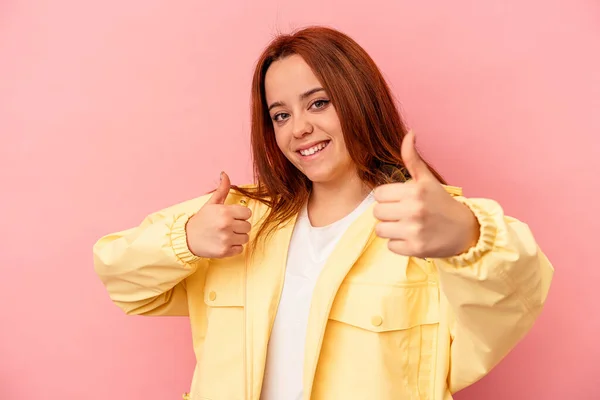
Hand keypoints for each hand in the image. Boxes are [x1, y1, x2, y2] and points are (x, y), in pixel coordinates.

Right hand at [185, 172, 251, 257]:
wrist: (187, 238)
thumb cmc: (202, 220)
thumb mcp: (211, 203)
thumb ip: (222, 189)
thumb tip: (224, 174)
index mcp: (225, 212)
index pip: (247, 213)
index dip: (240, 215)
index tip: (232, 217)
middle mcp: (226, 225)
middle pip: (248, 226)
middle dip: (239, 226)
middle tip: (227, 226)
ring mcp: (226, 239)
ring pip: (245, 238)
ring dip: (238, 237)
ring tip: (226, 235)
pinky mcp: (225, 251)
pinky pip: (240, 249)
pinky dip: (234, 247)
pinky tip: (224, 243)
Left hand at [373, 131, 479, 257]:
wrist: (466, 231)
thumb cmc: (441, 203)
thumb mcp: (427, 180)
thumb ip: (413, 159)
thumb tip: (409, 133)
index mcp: (415, 190)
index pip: (379, 194)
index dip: (387, 197)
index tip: (399, 200)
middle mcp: (414, 209)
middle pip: (377, 212)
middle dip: (387, 213)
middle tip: (402, 214)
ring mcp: (415, 230)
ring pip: (380, 230)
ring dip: (390, 229)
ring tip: (405, 226)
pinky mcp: (416, 248)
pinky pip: (390, 246)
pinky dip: (399, 244)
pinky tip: (412, 238)